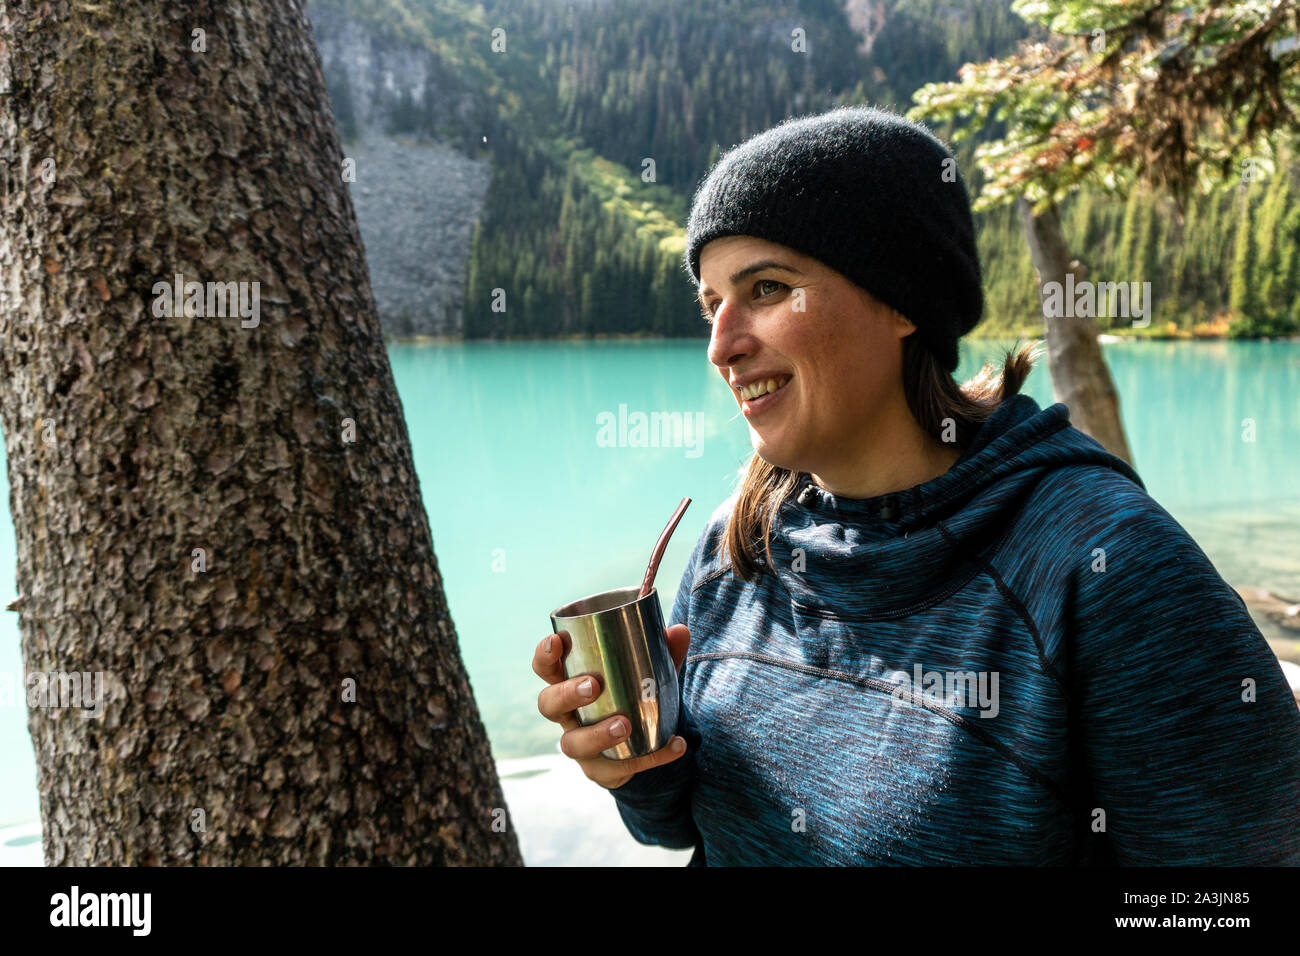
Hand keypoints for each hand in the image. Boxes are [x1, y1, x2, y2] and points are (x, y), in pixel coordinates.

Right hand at [533, 624, 690, 789]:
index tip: (556, 642)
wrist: (640, 748)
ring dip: (597, 734)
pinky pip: (621, 768)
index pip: (546, 670)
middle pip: (549, 705)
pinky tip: (676, 745)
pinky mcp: (602, 772)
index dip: (544, 657)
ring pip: (573, 744)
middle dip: (567, 694)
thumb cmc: (631, 699)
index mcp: (570, 685)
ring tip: (625, 725)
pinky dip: (652, 757)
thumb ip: (662, 653)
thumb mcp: (647, 674)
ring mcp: (580, 747)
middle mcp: (567, 717)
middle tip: (593, 685)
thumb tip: (680, 630)